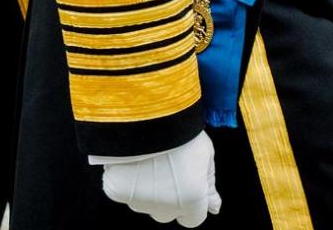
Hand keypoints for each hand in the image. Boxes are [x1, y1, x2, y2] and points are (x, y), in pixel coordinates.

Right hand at [90, 131, 220, 225]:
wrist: (147, 114)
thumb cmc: (181, 131)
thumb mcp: (205, 153)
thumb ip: (208, 183)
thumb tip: (214, 207)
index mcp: (191, 200)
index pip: (193, 218)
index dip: (192, 199)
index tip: (187, 180)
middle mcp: (164, 208)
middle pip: (168, 212)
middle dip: (169, 196)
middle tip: (166, 166)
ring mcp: (139, 201)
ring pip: (145, 202)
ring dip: (148, 187)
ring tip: (149, 157)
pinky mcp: (117, 191)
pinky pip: (124, 191)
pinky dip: (127, 179)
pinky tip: (131, 159)